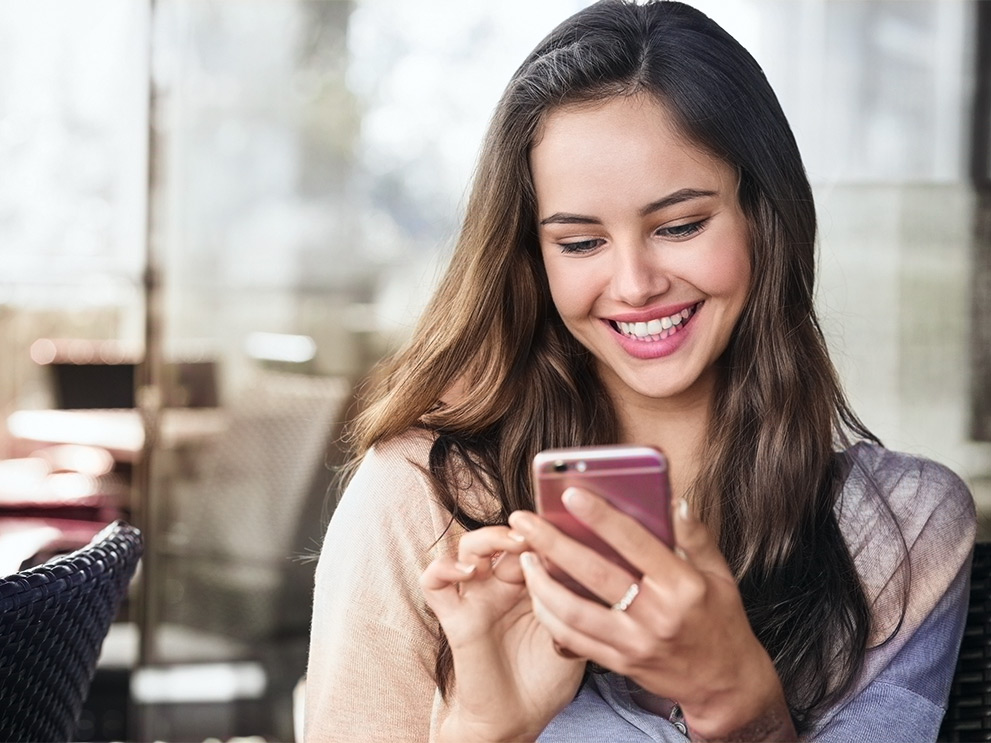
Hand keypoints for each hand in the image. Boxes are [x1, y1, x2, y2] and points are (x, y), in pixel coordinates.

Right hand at [420, 526, 584, 741]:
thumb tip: (595, 567)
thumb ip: (578, 602)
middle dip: (521, 528)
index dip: (546, 530)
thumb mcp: (576, 633)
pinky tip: (466, 572)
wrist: (521, 719)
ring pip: (467, 547)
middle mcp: (502, 584)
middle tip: (538, 532)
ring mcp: (477, 598)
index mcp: (532, 583)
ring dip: (486, 538)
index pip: (534, 541)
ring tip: (509, 544)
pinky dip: (442, 568)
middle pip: (501, 535)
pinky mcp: (455, 617)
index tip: (565, 526)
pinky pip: (433, 583)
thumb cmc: (549, 678)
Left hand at [508, 490, 796, 741]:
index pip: (635, 543)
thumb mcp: (719, 573)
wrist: (725, 684)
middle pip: (594, 574)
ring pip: (575, 612)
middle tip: (523, 521)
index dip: (601, 516)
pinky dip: (550, 615)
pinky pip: (574, 639)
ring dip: (542, 583)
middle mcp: (657, 615)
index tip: (571, 493)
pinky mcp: (620, 663)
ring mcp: (635, 643)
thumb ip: (694, 536)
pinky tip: (537, 593)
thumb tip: (672, 499)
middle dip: (552, 544)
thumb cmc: (720, 620)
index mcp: (682, 585)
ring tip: (524, 557)